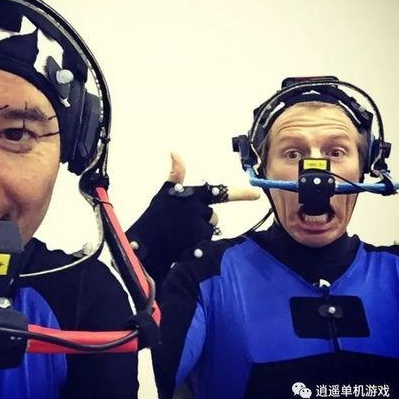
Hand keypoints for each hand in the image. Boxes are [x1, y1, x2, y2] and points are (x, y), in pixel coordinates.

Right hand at [126, 153, 259, 284]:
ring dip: (197, 232)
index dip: (240, 193)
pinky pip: (202, 246)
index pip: (221, 192)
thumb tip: (175, 152)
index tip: (257, 194)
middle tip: (183, 222)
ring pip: (207, 231)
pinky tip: (179, 245)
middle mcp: (199, 211)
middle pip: (212, 216)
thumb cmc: (153, 215)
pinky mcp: (196, 246)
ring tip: (179, 233)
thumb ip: (175, 174)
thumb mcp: (163, 192)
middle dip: (202, 219)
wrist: (142, 245)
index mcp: (193, 196)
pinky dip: (194, 246)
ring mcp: (198, 230)